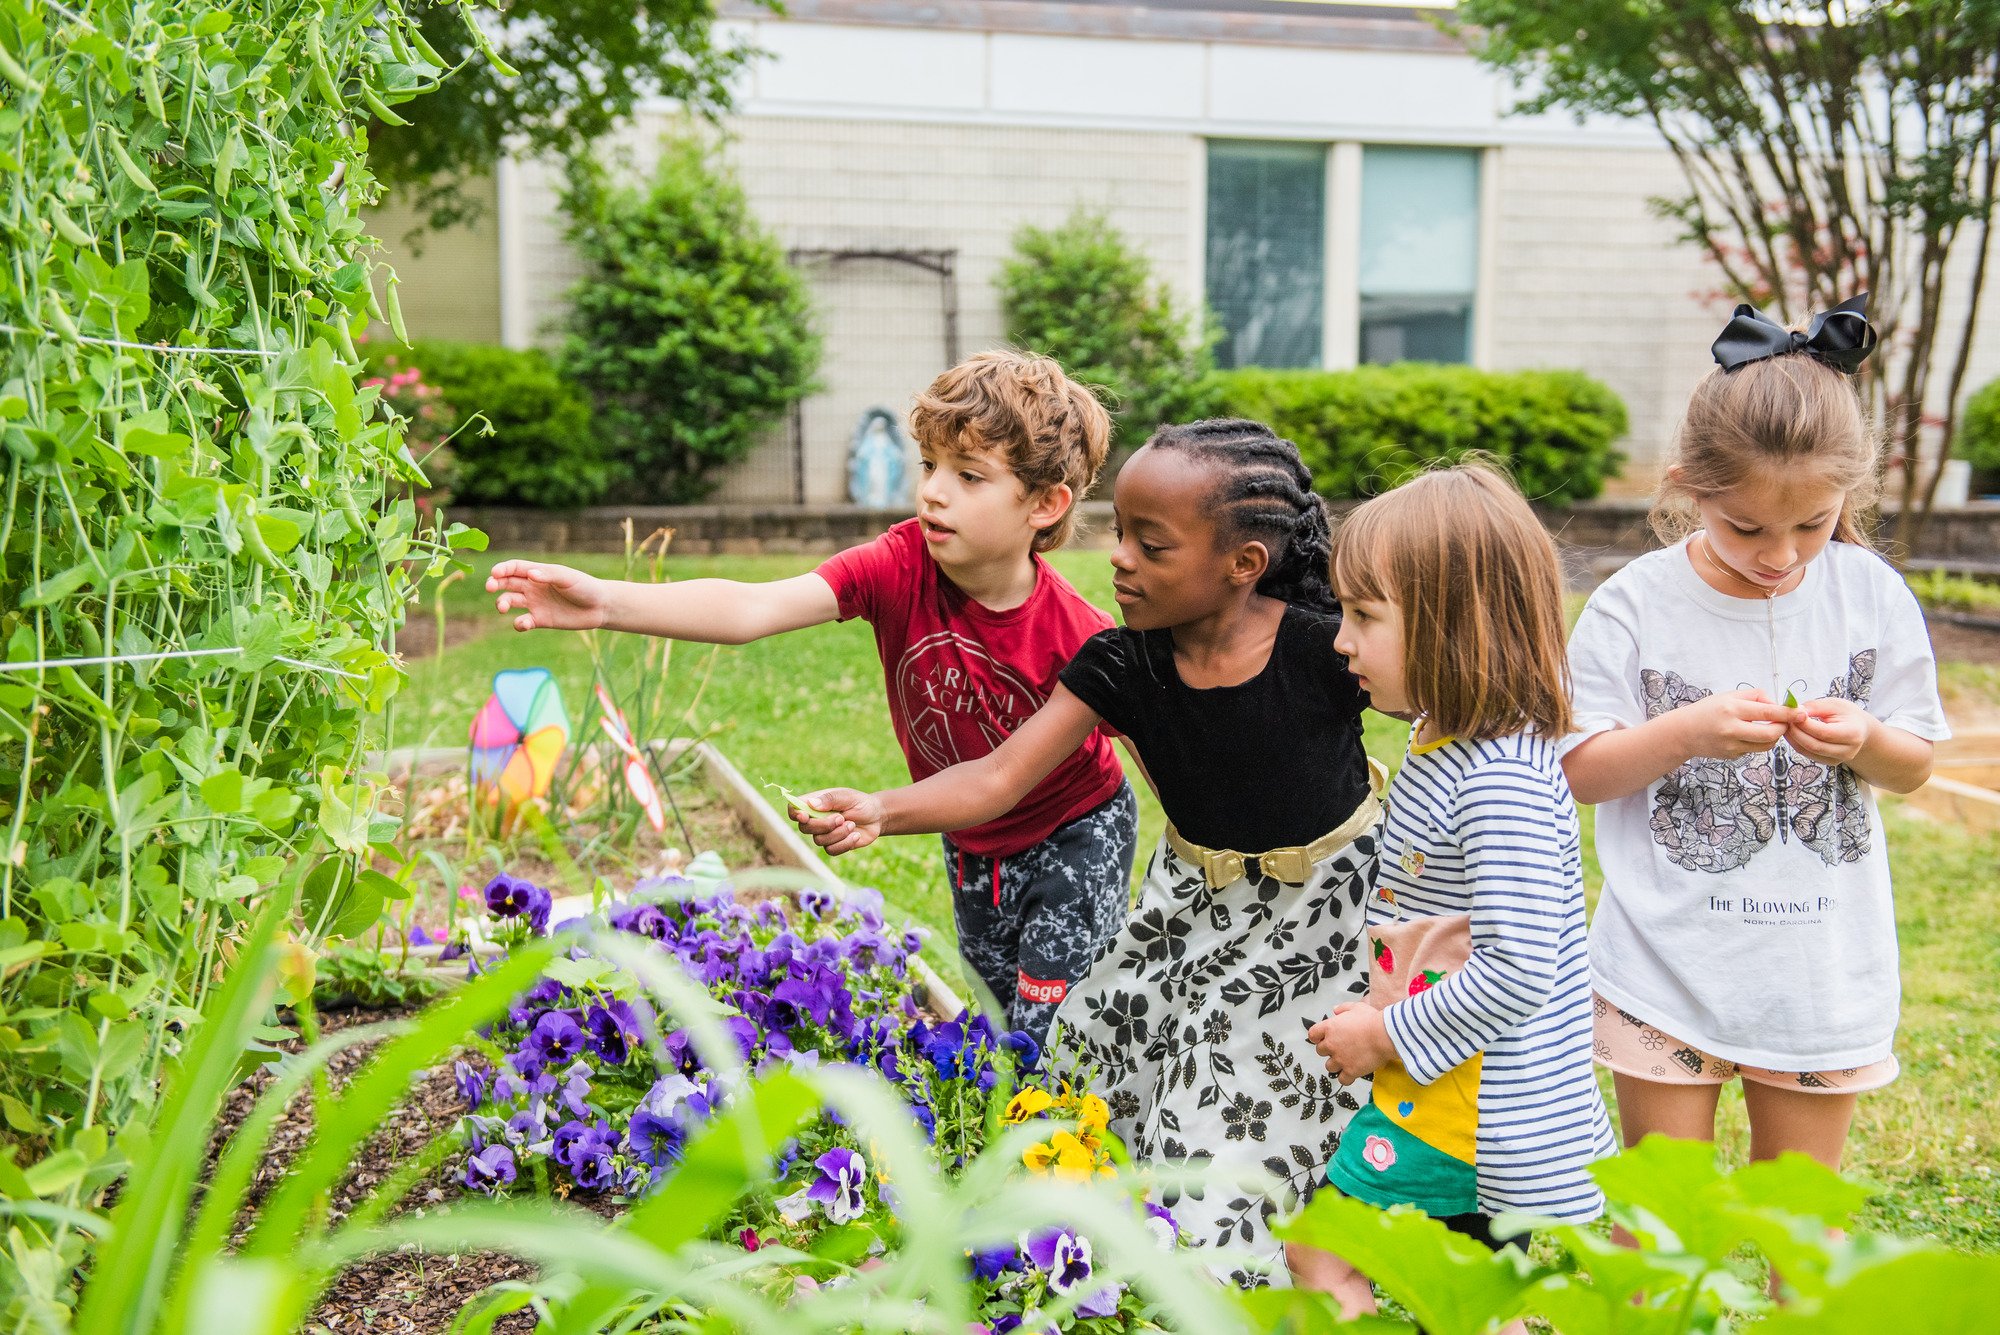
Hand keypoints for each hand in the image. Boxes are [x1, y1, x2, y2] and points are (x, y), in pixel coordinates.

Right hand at [487, 561, 609, 631]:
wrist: (600, 607)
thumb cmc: (585, 587)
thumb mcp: (568, 578)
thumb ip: (549, 575)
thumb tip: (531, 574)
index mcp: (538, 572)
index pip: (514, 568)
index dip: (502, 569)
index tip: (494, 573)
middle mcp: (533, 586)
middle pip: (506, 583)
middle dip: (495, 584)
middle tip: (490, 587)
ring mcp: (535, 603)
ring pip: (510, 601)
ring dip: (502, 603)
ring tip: (503, 607)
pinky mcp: (540, 620)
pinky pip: (523, 622)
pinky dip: (519, 623)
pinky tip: (524, 624)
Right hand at [787, 788, 883, 856]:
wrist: (876, 817)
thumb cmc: (860, 803)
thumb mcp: (847, 796)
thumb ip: (830, 799)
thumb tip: (811, 804)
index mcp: (814, 804)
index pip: (794, 809)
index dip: (795, 814)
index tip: (804, 816)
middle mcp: (816, 819)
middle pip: (804, 828)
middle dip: (823, 825)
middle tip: (841, 818)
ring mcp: (824, 834)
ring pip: (819, 841)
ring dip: (838, 834)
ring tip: (851, 825)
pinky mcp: (833, 846)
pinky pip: (831, 850)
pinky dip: (845, 843)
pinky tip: (855, 835)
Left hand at [1305, 1003, 1394, 1084]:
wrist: (1384, 1035)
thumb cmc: (1371, 1020)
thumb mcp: (1356, 1007)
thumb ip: (1343, 1008)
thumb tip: (1335, 1010)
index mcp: (1330, 1028)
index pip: (1313, 1034)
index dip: (1317, 1037)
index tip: (1323, 1038)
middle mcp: (1331, 1044)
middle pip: (1320, 1051)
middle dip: (1328, 1050)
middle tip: (1340, 1048)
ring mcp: (1340, 1059)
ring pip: (1329, 1066)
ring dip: (1336, 1064)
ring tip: (1347, 1061)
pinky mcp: (1350, 1071)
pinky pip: (1342, 1080)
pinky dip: (1346, 1078)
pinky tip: (1352, 1073)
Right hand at [1671, 689, 1798, 760]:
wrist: (1683, 732)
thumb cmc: (1708, 710)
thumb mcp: (1729, 696)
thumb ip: (1755, 697)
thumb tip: (1778, 705)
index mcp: (1732, 709)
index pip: (1768, 712)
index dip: (1788, 713)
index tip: (1802, 713)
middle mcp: (1732, 729)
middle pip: (1771, 733)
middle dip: (1783, 728)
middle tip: (1784, 722)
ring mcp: (1731, 745)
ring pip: (1766, 744)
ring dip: (1772, 736)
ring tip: (1764, 727)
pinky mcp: (1732, 756)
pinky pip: (1753, 749)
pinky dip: (1756, 742)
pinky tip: (1744, 735)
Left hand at [1787, 696, 1871, 765]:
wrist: (1860, 729)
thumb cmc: (1847, 714)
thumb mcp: (1834, 704)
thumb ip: (1815, 707)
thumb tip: (1795, 710)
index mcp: (1853, 734)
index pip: (1823, 732)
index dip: (1804, 724)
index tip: (1792, 713)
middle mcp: (1848, 750)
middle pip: (1814, 745)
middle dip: (1795, 731)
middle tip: (1785, 719)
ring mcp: (1838, 759)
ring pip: (1808, 751)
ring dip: (1793, 738)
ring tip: (1787, 724)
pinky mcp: (1829, 762)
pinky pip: (1808, 755)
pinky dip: (1797, 744)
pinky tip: (1792, 733)